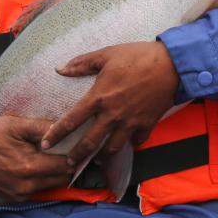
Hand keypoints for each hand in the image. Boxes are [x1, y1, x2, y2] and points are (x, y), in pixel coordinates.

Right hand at [0, 116, 73, 200]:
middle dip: (70, 165)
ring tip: (58, 157)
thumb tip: (68, 127)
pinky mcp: (14, 198)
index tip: (81, 145)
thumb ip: (43, 128)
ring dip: (58, 174)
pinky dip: (45, 180)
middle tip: (72, 150)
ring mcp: (20, 195)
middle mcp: (27, 186)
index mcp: (29, 167)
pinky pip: (39, 191)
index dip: (77, 155)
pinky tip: (42, 166)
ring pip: (52, 186)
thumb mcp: (17, 125)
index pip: (67, 166)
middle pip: (63, 178)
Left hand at [40, 41, 179, 162]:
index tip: (45, 144)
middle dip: (76, 156)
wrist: (172, 65)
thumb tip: (60, 69)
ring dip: (102, 156)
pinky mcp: (147, 125)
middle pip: (89, 143)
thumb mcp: (107, 54)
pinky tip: (128, 141)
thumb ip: (82, 63)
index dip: (56, 134)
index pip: (71, 121)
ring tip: (97, 159)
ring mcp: (130, 123)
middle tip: (69, 163)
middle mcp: (111, 115)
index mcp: (98, 98)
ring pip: (112, 148)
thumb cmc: (138, 57)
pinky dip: (131, 143)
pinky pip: (136, 141)